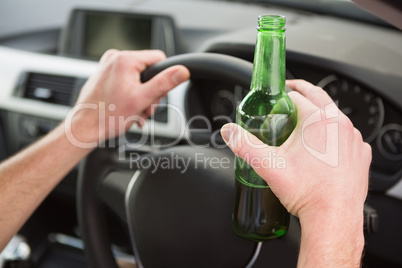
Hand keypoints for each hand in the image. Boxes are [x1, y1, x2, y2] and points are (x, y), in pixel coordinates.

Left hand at [66, 49, 189, 145]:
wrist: (85, 127)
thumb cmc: (108, 116)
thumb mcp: (142, 99)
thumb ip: (164, 83)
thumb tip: (182, 71)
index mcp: (125, 59)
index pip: (159, 58)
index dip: (163, 78)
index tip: (154, 95)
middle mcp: (115, 58)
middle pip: (148, 70)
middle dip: (150, 92)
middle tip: (143, 108)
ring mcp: (107, 65)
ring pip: (138, 77)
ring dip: (141, 96)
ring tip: (134, 112)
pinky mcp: (104, 74)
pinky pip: (125, 80)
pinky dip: (130, 94)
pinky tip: (127, 108)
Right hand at [221, 79, 370, 221]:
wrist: (333, 218)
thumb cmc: (307, 193)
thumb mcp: (268, 165)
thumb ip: (245, 145)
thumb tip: (229, 132)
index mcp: (318, 120)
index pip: (298, 96)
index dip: (283, 97)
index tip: (277, 102)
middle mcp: (340, 125)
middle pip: (319, 98)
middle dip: (302, 94)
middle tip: (290, 95)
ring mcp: (353, 139)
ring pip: (333, 117)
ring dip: (319, 116)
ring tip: (303, 125)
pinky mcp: (361, 154)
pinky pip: (346, 136)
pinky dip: (334, 135)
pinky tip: (322, 147)